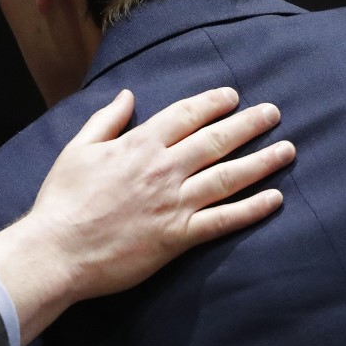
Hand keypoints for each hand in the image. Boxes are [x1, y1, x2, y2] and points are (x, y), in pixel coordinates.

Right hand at [0, 87, 292, 345]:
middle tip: (274, 113)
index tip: (232, 96)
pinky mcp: (178, 237)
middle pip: (215, 140)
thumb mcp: (77, 149)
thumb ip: (106, 120)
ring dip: (261, 161)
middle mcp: (163, 169)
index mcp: (138, 145)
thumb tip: (127, 95)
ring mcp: (174, 203)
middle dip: (248, 124)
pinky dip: (252, 209)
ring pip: (228, 177)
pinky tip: (275, 199)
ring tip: (288, 150)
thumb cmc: (62, 200)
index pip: (185, 115)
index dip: (212, 103)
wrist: (58, 249)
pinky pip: (223, 220)